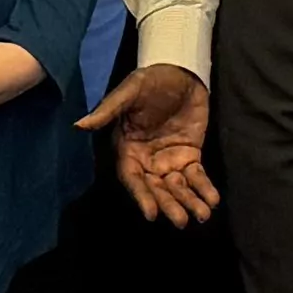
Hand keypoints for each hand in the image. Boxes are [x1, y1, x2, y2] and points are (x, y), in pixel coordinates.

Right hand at [75, 62, 218, 225]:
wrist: (180, 71)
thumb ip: (107, 110)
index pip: (132, 179)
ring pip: (178, 188)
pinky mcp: (189, 156)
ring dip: (189, 202)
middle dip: (169, 205)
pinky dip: (204, 189)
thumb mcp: (129, 92)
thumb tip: (79, 125)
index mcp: (128, 149)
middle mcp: (147, 161)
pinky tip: (212, 200)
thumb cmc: (150, 81)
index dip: (141, 197)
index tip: (151, 214)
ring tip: (202, 215)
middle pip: (156, 189)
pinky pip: (196, 177)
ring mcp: (169, 161)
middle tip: (181, 221)